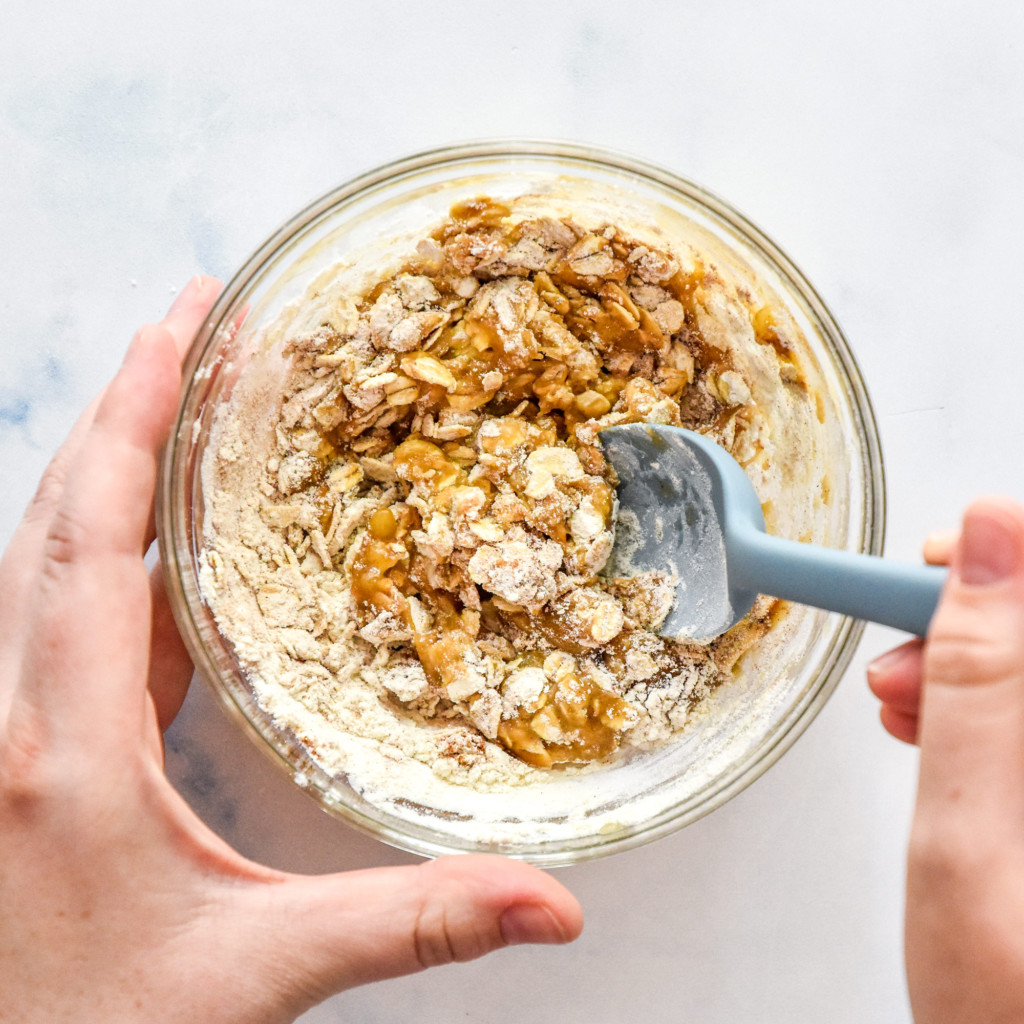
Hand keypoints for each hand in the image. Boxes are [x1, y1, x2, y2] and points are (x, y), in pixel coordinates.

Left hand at [0, 277, 581, 1023]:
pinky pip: (71, 618)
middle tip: (191, 324)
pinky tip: (176, 545)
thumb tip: (552, 905)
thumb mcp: (262, 971)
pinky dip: (121, 553)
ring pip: (49, 557)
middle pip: (58, 517)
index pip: (95, 539)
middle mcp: (17, 717)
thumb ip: (413, 923)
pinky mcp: (32, 748)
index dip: (133, 419)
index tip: (179, 324)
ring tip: (183, 399)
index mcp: (65, 746)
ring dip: (115, 468)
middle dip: (124, 406)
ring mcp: (13, 729)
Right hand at [868, 497, 1023, 1022]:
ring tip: (903, 697)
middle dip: (976, 618)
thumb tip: (989, 546)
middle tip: (905, 645)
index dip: (1012, 556)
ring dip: (969, 662)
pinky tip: (937, 721)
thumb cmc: (1008, 1007)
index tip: (937, 564)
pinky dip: (982, 701)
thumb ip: (977, 684)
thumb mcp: (964, 838)